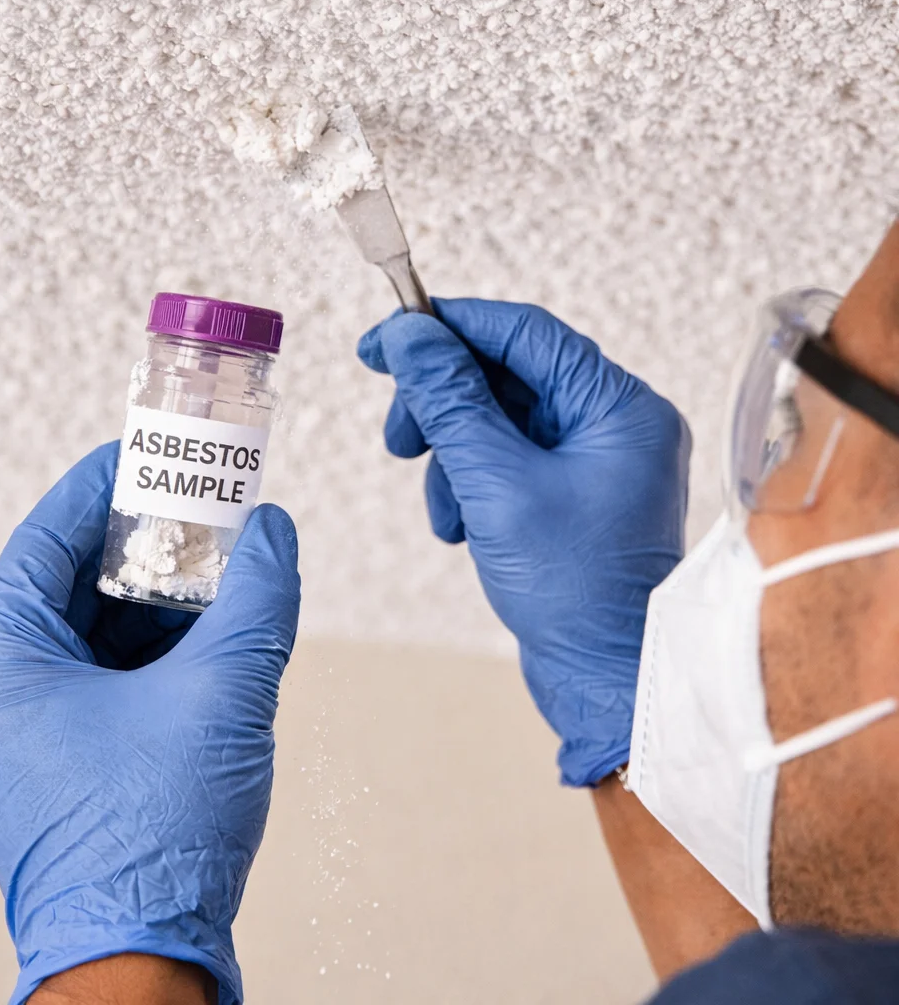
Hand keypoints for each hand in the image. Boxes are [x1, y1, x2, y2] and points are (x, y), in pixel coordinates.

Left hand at [0, 442, 299, 1004]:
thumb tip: (277, 531)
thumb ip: (258, 600)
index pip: (44, 542)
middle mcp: (6, 696)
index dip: (98, 489)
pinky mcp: (73, 764)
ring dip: (160, 596)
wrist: (144, 965)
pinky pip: (113, 678)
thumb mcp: (222, 694)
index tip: (145, 454)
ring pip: (98, 632)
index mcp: (5, 667)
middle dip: (143, 543)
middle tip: (200, 504)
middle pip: (73, 584)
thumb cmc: (157, 836)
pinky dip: (161, 647)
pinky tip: (215, 629)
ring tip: (220, 562)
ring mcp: (36, 734)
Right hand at [358, 299, 689, 785]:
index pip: (524, 334)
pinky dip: (471, 484)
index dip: (449, 327)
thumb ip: (450, 403)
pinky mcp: (570, 493)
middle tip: (400, 436)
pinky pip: (506, 460)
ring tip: (447, 509)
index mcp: (619, 408)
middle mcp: (614, 425)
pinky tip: (462, 527)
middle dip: (445, 405)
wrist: (604, 681)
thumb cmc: (574, 592)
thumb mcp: (497, 486)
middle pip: (506, 376)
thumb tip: (410, 337)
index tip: (387, 337)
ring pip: (498, 421)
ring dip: (454, 455)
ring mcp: (593, 460)